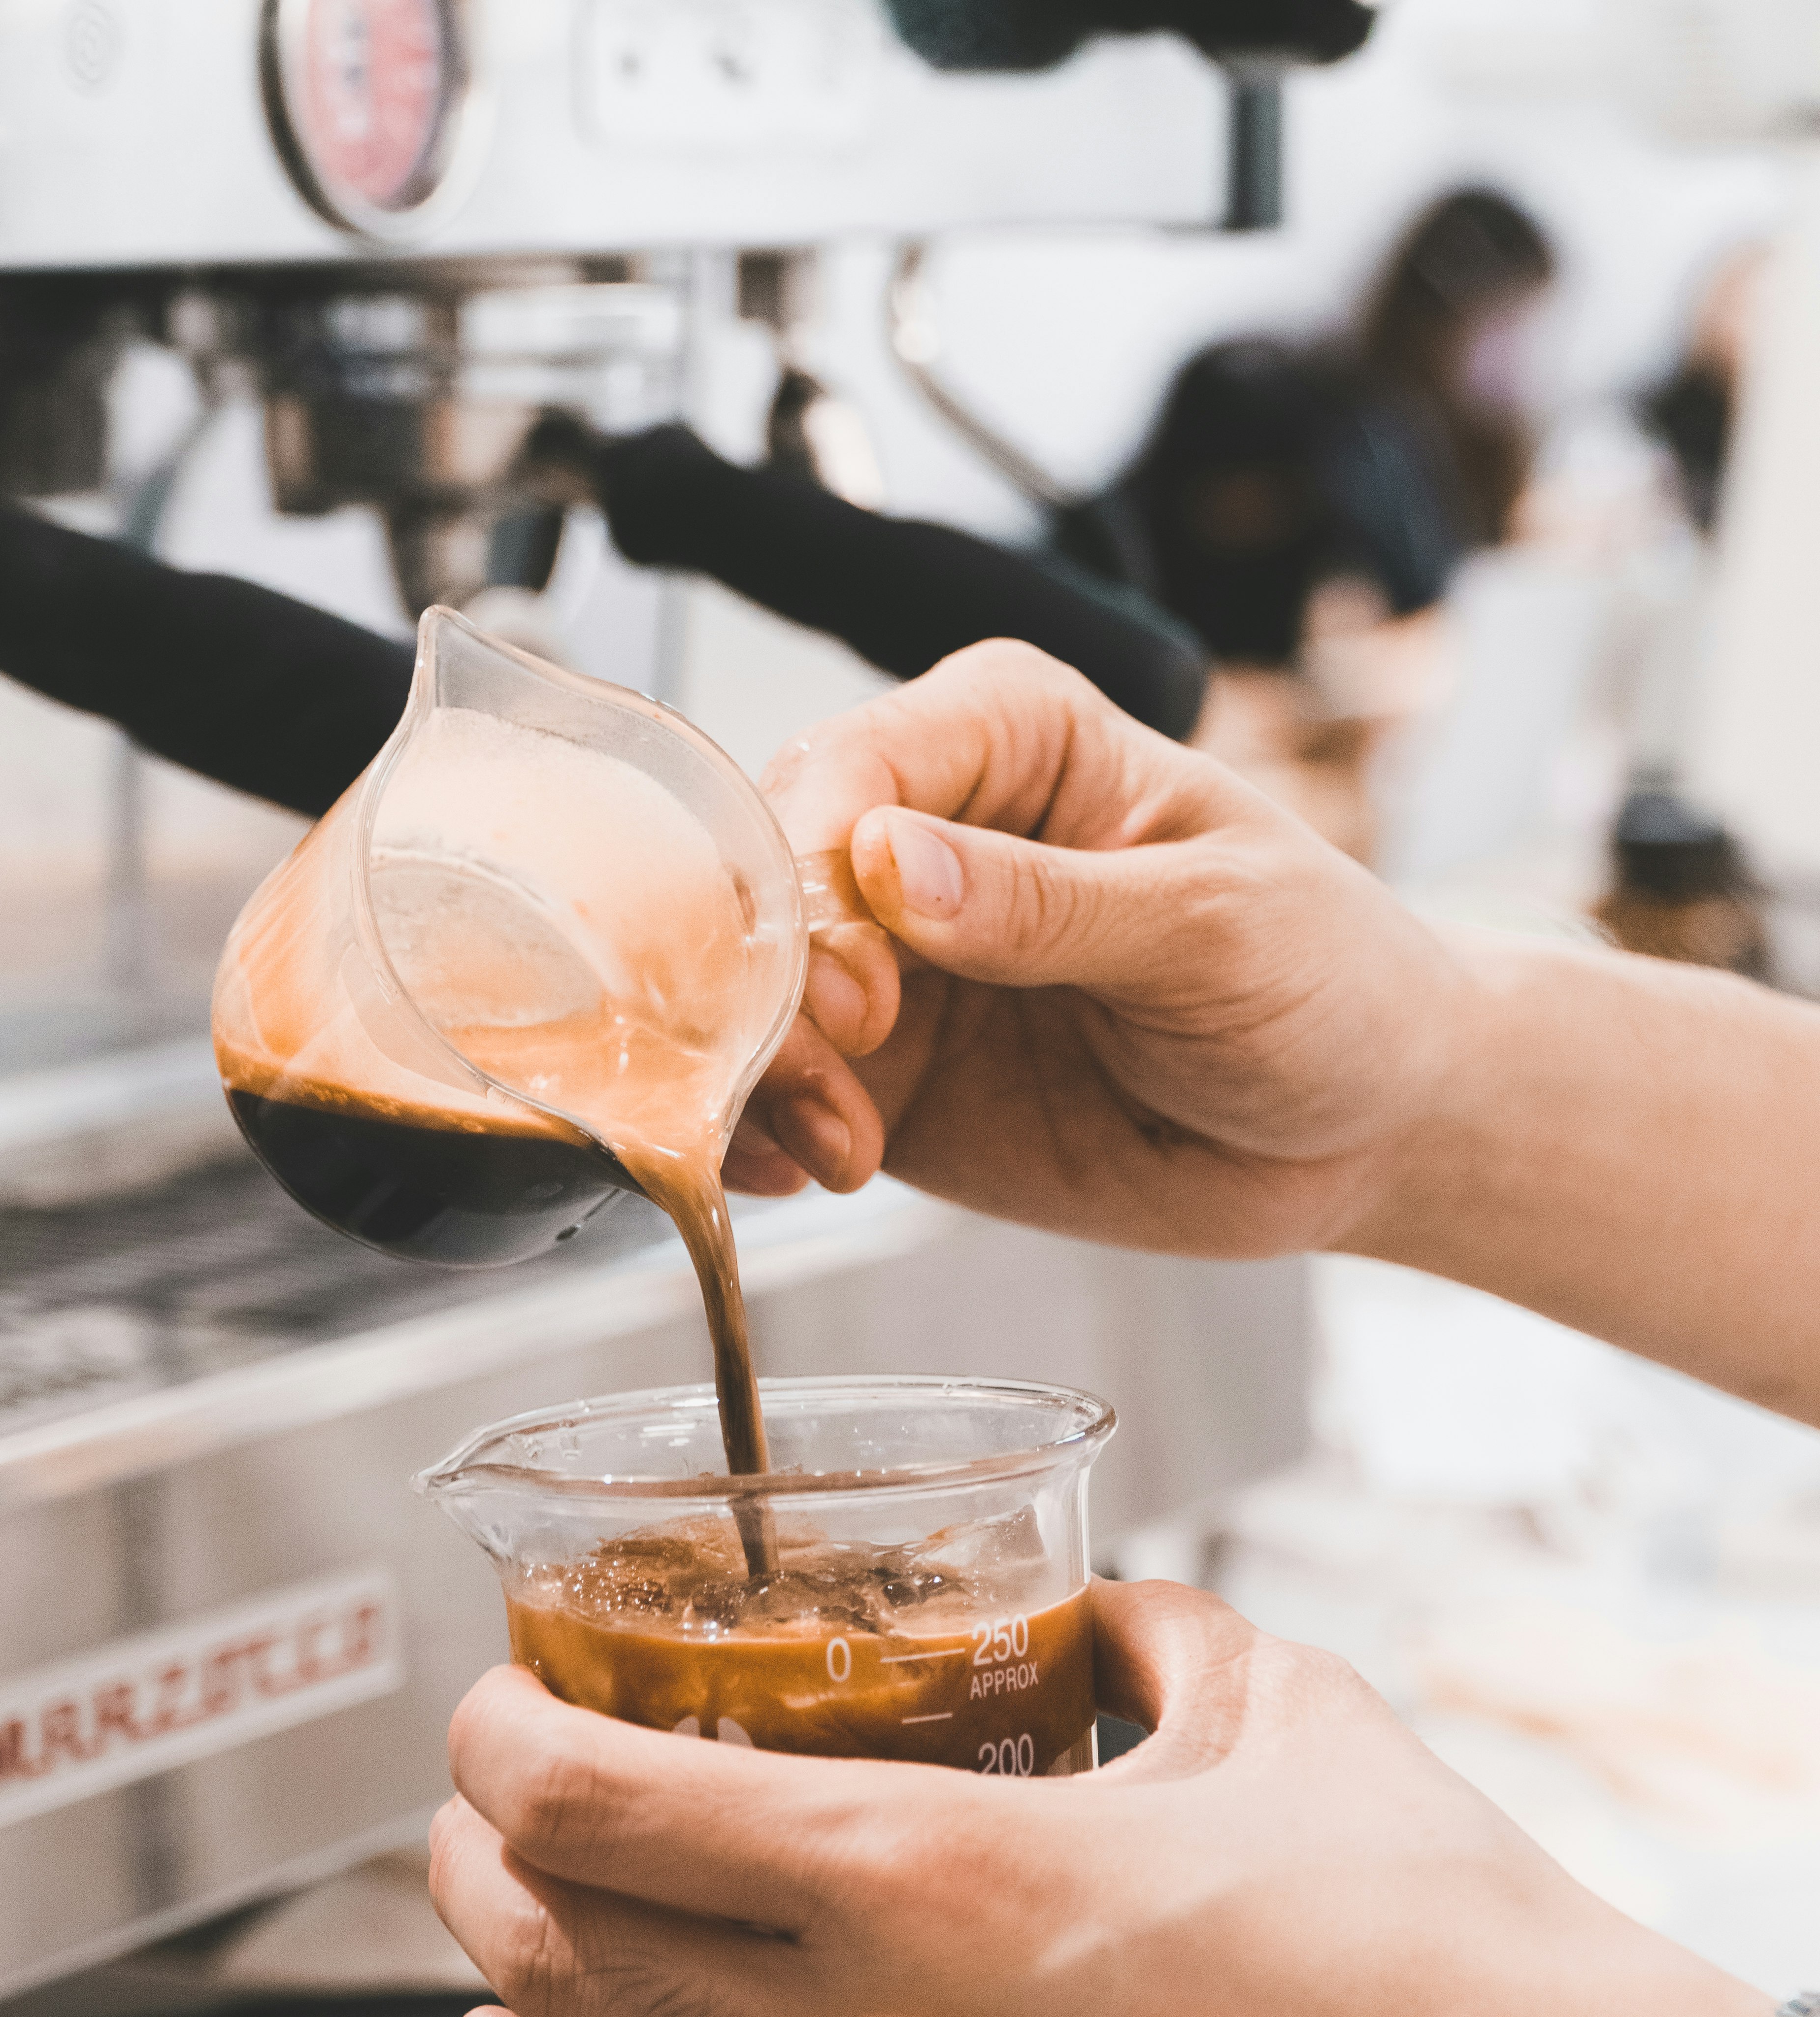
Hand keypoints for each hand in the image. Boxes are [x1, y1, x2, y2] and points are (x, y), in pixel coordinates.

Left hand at [430, 1578, 1760, 2016]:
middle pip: (547, 1963)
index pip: (590, 1801)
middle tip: (486, 1839)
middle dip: (472, 1878)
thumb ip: (1149, 1643)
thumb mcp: (1276, 1713)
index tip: (494, 1716)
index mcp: (922, 1870)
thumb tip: (1096, 1622)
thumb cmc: (1422, 1936)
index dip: (492, 1743)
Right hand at [725, 637, 1473, 1260]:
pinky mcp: (889, 1077)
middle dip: (778, 983)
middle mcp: (926, 835)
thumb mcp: (1209, 928)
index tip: (867, 980)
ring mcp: (897, 962)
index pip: (850, 768)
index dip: (824, 872)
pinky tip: (802, 1172)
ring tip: (839, 1148)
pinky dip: (765, 1134)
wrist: (1366, 1130)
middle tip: (845, 1074)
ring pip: (758, 995)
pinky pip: (783, 1094)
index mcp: (1006, 736)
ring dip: (765, 1072)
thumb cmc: (1327, 980)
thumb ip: (1045, 903)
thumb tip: (891, 868)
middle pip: (772, 881)